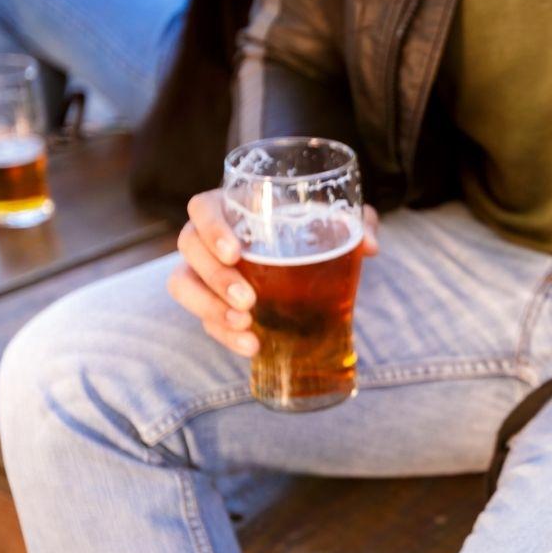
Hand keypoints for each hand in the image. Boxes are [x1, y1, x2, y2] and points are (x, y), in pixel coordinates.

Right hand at [167, 189, 379, 356]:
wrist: (310, 260)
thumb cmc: (314, 228)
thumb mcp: (338, 221)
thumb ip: (356, 224)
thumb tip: (368, 245)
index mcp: (232, 206)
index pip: (202, 208)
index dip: (211, 228)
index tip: (235, 252)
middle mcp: (209, 236)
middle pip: (189, 249)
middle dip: (215, 278)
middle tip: (249, 300)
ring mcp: (204, 271)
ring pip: (183, 285)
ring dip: (208, 308)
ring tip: (245, 326)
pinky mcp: (211, 303)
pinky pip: (203, 318)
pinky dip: (223, 334)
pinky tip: (251, 346)